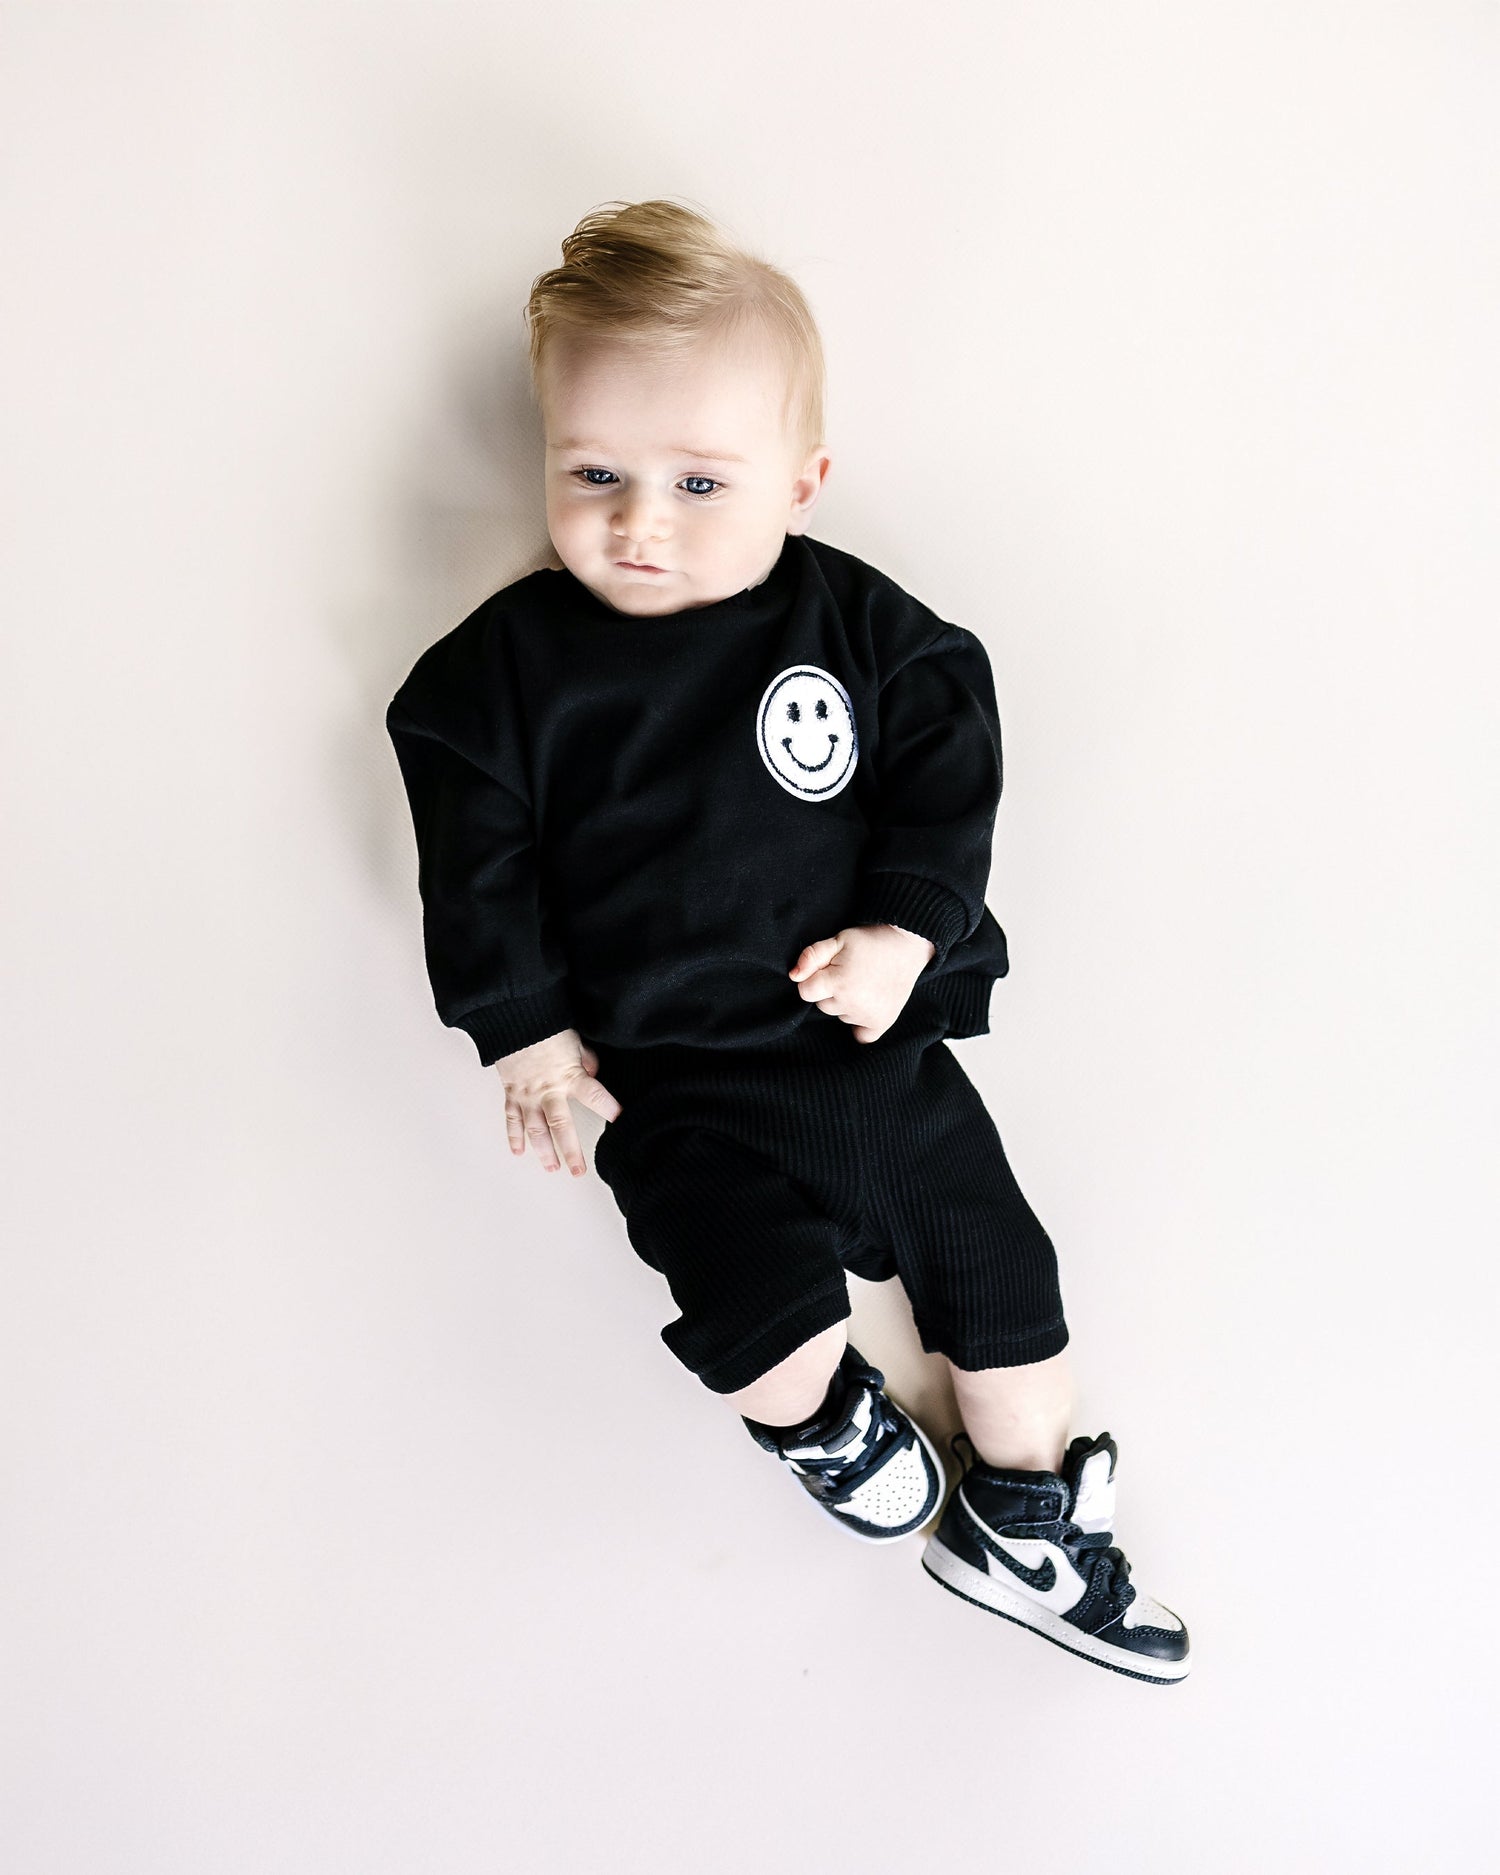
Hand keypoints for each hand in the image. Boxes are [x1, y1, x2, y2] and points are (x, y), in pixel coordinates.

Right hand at [493, 1028, 621, 1176]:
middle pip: (561, 1127)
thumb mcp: (574, 1040)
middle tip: (578, 1170)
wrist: (512, 1020)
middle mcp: (548, 1091)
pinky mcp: (512, 1093)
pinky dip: (514, 1136)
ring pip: (535, 1130)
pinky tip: (519, 1151)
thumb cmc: (544, 1026)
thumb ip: (586, 1059)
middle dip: (571, 1151)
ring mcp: (528, 1095)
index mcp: (569, 1076)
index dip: (609, 1108)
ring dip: (543, 1151)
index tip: (620, 1120)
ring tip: (552, 1167)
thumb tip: (593, 1072)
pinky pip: (512, 1119)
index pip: (594, 1097)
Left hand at [788, 924, 937, 1043]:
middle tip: (850, 973)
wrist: (907, 944)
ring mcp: (868, 1016)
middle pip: (823, 1005)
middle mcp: (852, 1003)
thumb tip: (794, 976)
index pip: (806, 992)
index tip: (829, 968)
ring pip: (840, 1016)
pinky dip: (860, 1025)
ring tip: (864, 982)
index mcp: (838, 982)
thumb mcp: (838, 939)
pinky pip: (861, 1036)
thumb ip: (811, 956)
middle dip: (830, 990)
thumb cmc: (870, 940)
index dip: (814, 978)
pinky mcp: (882, 1023)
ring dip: (846, 1003)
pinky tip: (866, 1008)